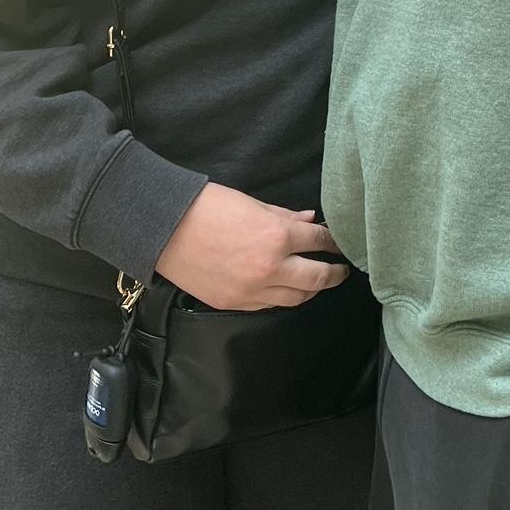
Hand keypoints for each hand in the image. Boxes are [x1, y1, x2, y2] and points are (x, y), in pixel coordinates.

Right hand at [155, 182, 348, 310]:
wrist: (166, 228)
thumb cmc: (210, 207)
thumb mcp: (254, 204)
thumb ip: (285, 216)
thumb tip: (310, 220)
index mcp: (277, 237)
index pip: (318, 242)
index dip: (332, 242)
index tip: (339, 242)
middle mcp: (270, 268)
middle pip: (316, 278)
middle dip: (334, 274)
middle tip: (342, 270)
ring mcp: (252, 291)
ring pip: (295, 298)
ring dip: (311, 290)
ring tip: (318, 281)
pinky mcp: (233, 304)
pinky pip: (268, 305)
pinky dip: (282, 297)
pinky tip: (286, 289)